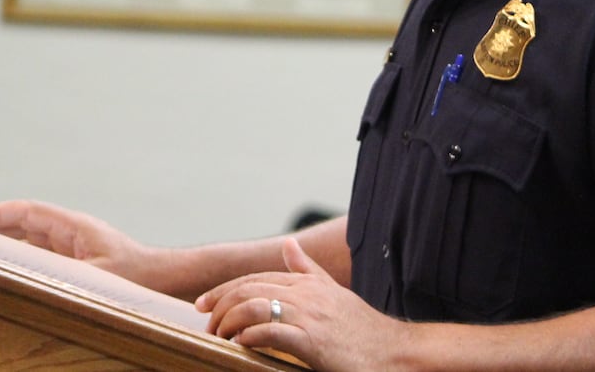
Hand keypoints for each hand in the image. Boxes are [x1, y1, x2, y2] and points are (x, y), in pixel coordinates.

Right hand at [0, 200, 161, 287]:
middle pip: (24, 221)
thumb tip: (34, 275)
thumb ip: (67, 274)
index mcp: (74, 227)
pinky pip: (36, 251)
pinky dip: (16, 254)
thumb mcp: (98, 276)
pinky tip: (3, 265)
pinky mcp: (71, 257)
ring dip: (3, 239)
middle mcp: (69, 231)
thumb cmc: (134, 274)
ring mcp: (69, 243)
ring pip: (27, 236)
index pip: (29, 212)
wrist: (158, 277)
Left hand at [198, 235, 406, 371]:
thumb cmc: (360, 327)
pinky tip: (240, 345)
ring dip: (228, 323)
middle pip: (249, 289)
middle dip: (219, 307)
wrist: (391, 350)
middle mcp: (307, 294)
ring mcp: (309, 316)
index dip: (224, 290)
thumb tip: (289, 245)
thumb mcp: (333, 292)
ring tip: (220, 338)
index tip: (202, 305)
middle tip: (207, 327)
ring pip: (254, 307)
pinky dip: (249, 337)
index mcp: (309, 283)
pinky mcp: (311, 340)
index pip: (255, 278)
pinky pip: (270, 333)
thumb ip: (308, 269)